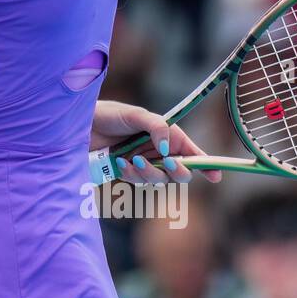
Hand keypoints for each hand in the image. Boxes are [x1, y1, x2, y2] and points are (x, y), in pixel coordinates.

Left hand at [90, 99, 219, 183]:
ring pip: (160, 181)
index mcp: (167, 135)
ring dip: (150, 173)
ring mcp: (144, 163)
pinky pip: (138, 182)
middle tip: (168, 164)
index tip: (216, 176)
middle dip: (178, 171)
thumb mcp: (135, 114)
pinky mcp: (128, 172)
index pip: (192, 152)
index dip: (207, 164)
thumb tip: (169, 149)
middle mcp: (159, 151)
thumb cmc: (108, 115)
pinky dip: (132, 175)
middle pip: (181, 172)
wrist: (79, 126)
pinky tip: (120, 163)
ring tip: (133, 159)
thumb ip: (156, 127)